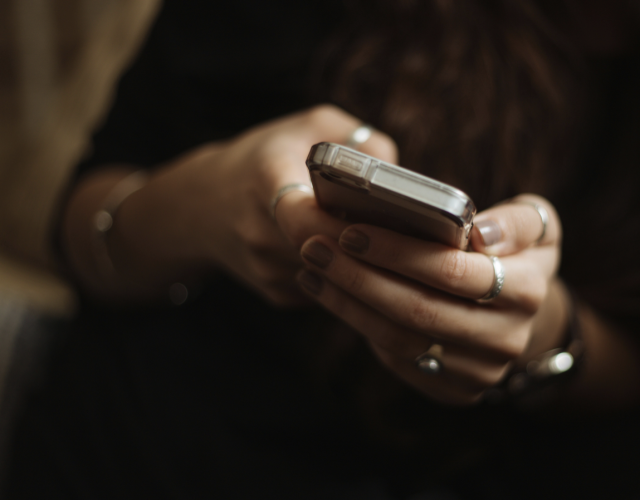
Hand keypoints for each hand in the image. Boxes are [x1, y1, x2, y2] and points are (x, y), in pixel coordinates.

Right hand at [98, 105, 396, 304]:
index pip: (304, 216)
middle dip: (370, 246)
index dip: (345, 224)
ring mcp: (266, 270)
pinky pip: (327, 288)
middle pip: (328, 252)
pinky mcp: (277, 294)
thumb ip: (358, 139)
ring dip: (364, 264)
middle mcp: (259, 232)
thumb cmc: (265, 158)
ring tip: (395, 244)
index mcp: (264, 181)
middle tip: (410, 235)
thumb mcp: (310, 126)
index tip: (382, 218)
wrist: (201, 205)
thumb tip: (400, 175)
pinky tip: (360, 255)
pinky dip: (348, 274)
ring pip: (334, 275)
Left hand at [296, 194, 564, 403]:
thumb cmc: (515, 254)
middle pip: (418, 310)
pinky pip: (396, 358)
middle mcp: (507, 339)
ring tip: (312, 268)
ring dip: (347, 302)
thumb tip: (480, 233)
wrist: (518, 314)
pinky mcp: (453, 390)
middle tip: (315, 247)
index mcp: (527, 291)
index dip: (398, 252)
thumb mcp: (535, 225)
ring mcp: (479, 372)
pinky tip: (330, 293)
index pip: (453, 272)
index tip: (352, 231)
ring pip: (399, 338)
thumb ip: (517, 221)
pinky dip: (357, 323)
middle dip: (359, 277)